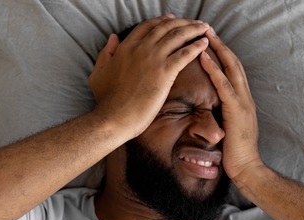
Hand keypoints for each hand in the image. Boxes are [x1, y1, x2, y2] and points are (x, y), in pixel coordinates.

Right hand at [89, 15, 211, 138]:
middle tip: (195, 23)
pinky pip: (185, 53)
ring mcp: (153, 58)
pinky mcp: (165, 72)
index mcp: (126, 47)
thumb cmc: (106, 100)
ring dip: (194, 29)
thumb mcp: (98, 72)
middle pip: (166, 26)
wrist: (115, 117)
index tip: (173, 19)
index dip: (162, 20)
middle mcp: (141, 48)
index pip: (148, 26)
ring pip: (178, 36)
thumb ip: (106, 53)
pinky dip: (196, 46)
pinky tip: (205, 44)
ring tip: (205, 29)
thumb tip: (113, 37)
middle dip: (183, 22)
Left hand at [199, 30, 262, 181]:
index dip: (223, 53)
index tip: (211, 40)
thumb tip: (211, 109)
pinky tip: (203, 57)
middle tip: (207, 28)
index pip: (234, 70)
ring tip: (204, 35)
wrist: (248, 168)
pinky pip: (223, 85)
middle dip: (220, 44)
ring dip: (217, 49)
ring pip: (230, 68)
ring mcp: (243, 102)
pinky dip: (214, 69)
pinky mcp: (236, 110)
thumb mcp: (230, 129)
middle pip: (233, 62)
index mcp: (243, 100)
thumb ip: (224, 115)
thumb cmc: (236, 153)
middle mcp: (245, 97)